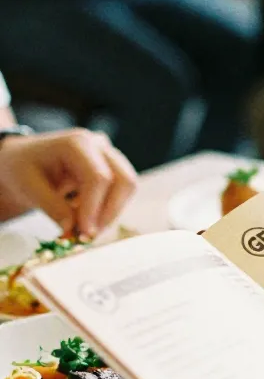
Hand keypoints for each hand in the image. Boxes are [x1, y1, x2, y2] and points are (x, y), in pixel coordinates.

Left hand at [0, 129, 136, 235]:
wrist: (22, 160)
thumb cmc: (22, 168)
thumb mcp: (28, 187)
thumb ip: (52, 207)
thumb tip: (73, 229)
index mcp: (76, 143)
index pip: (98, 177)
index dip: (94, 208)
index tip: (84, 233)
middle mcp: (98, 145)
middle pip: (124, 180)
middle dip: (110, 213)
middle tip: (90, 235)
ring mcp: (107, 155)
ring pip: (127, 188)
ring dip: (110, 213)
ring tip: (84, 229)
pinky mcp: (111, 169)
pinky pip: (120, 193)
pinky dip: (106, 210)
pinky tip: (84, 218)